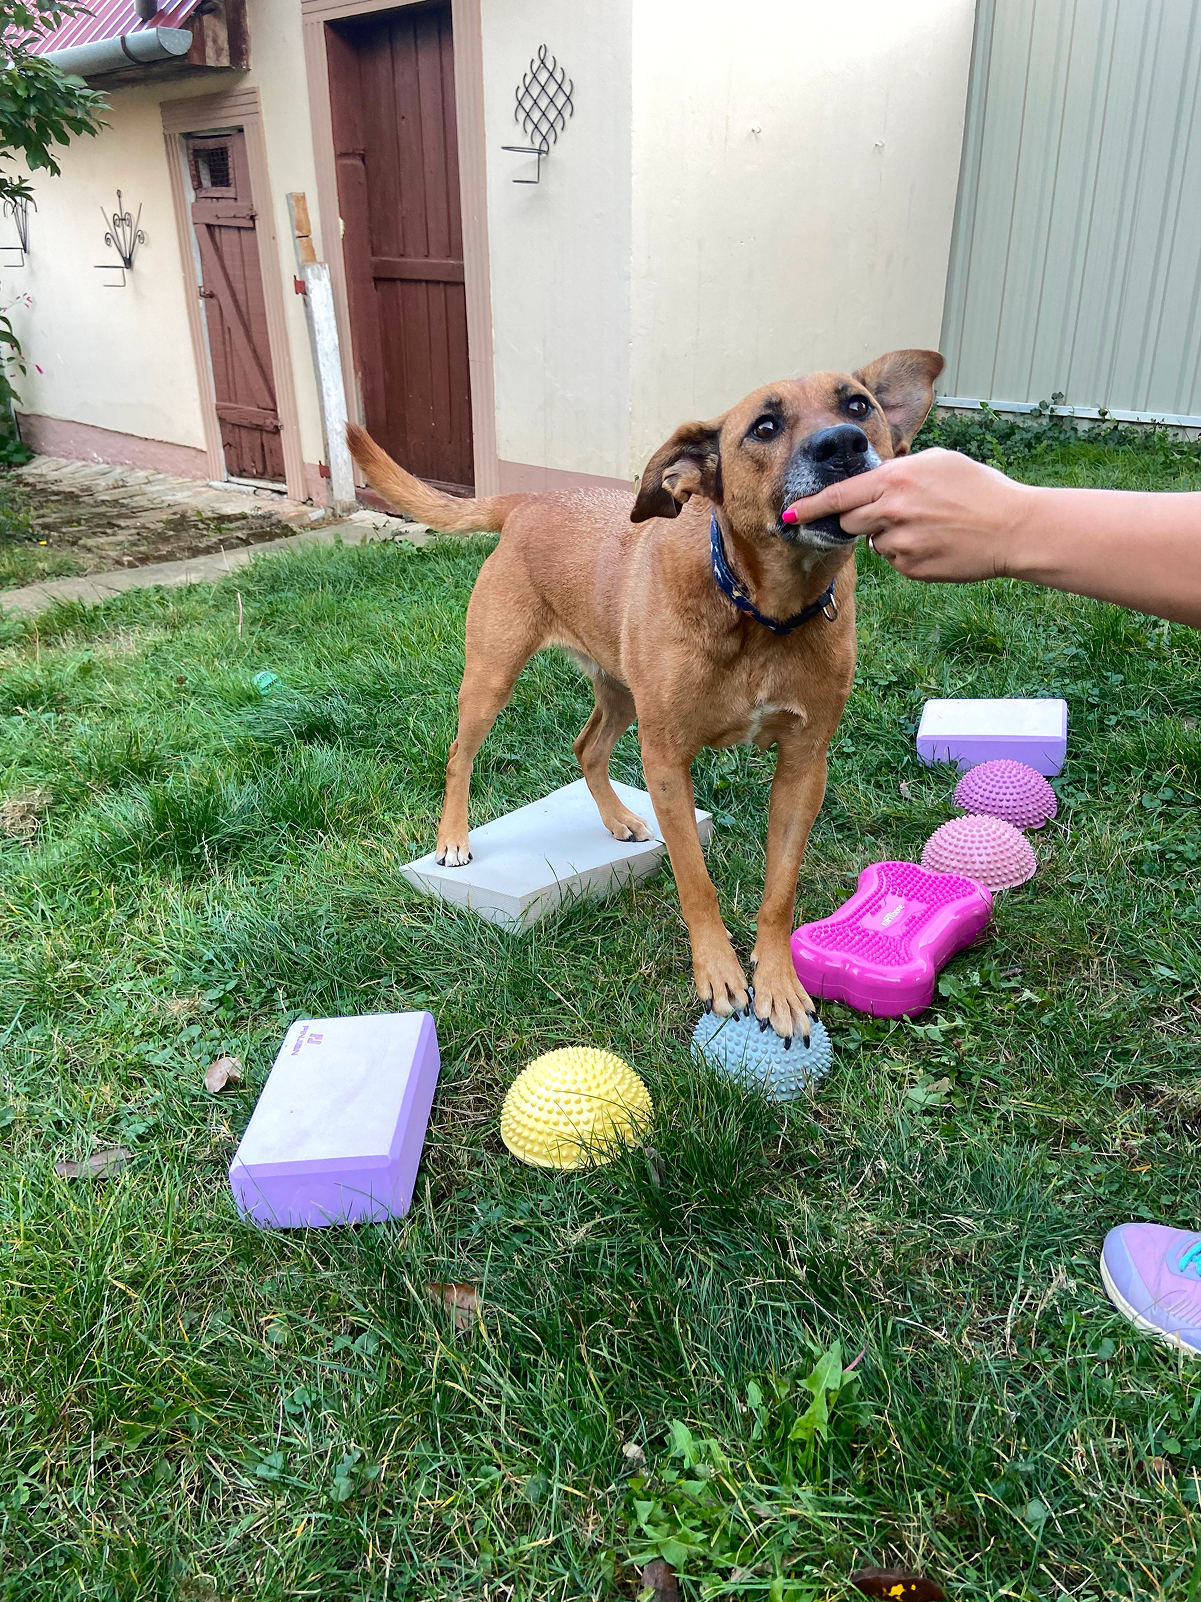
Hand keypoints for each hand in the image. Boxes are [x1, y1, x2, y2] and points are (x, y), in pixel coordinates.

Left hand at [782, 448, 1032, 582]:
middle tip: (892, 513)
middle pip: (849, 522)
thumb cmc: (978, 488)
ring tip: (929, 525)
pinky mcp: (910, 568)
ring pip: (874, 542)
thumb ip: (897, 470)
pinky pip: (894, 560)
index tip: (787, 514)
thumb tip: (873, 478)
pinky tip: (936, 543)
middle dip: (859, 519)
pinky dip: (908, 552)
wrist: (1012, 528)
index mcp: (893, 481)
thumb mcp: (937, 462)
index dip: (809, 508)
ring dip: (889, 535)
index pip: (837, 496)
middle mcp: (890, 513)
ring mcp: (899, 545)